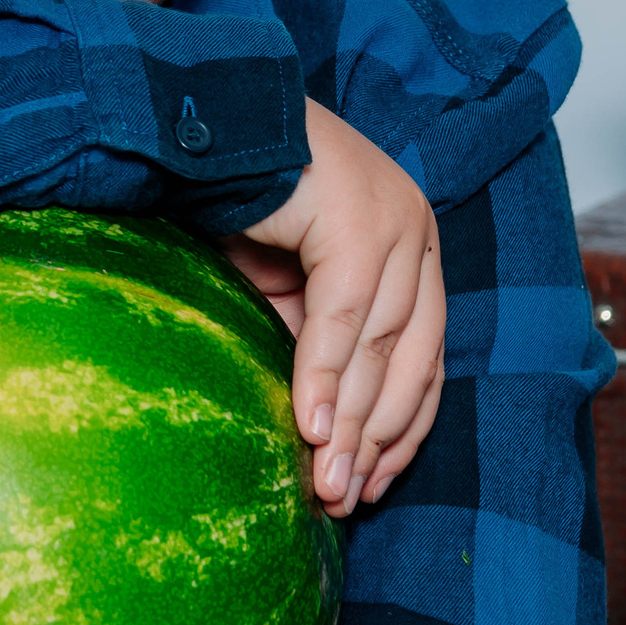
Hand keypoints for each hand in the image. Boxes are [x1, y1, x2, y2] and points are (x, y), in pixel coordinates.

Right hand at [218, 98, 444, 517]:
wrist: (199, 124)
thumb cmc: (236, 203)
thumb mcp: (286, 290)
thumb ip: (315, 345)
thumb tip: (320, 435)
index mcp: (412, 244)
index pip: (426, 354)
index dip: (402, 427)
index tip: (372, 483)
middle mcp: (417, 229)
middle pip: (413, 358)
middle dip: (376, 439)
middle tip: (343, 500)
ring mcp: (395, 220)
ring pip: (380, 347)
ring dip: (349, 424)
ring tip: (324, 484)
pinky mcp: (358, 219)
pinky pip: (342, 319)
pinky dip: (322, 378)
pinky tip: (304, 427)